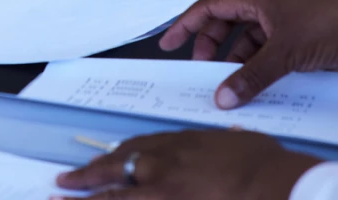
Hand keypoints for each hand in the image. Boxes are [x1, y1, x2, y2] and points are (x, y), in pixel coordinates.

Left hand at [55, 130, 319, 199]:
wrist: (273, 182)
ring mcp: (161, 191)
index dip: (116, 157)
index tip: (101, 163)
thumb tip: (225, 144)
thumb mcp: (237, 143)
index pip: (137, 149)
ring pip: (113, 196)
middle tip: (64, 182)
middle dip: (87, 176)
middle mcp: (162, 165)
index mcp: (179, 144)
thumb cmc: (263, 163)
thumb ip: (220, 147)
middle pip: (115, 168)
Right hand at [160, 0, 337, 107]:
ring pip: (250, 42)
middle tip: (202, 70)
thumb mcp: (285, 52)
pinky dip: (259, 69)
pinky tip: (256, 88)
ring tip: (229, 85)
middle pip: (228, 24)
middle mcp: (269, 8)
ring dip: (237, 62)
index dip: (187, 24)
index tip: (169, 43)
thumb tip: (223, 98)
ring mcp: (286, 24)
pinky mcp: (302, 41)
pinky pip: (270, 55)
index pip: (211, 7)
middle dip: (211, 46)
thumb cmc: (330, 23)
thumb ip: (251, 77)